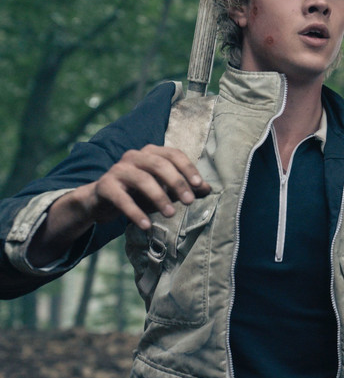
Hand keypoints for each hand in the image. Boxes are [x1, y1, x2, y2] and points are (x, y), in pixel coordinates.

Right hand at [28, 145, 210, 266]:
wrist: (102, 201)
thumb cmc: (139, 193)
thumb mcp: (163, 189)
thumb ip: (184, 187)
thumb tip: (207, 189)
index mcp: (151, 152)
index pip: (174, 154)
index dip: (187, 168)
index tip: (199, 186)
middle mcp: (134, 156)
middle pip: (159, 164)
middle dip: (176, 182)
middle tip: (189, 201)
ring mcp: (118, 169)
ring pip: (141, 179)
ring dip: (158, 197)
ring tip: (170, 214)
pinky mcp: (105, 186)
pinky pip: (121, 198)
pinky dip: (135, 212)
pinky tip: (146, 225)